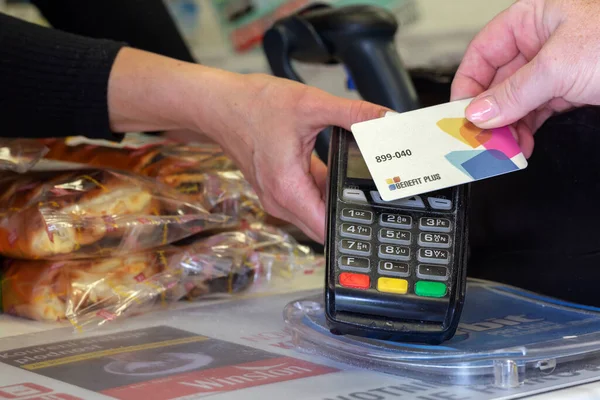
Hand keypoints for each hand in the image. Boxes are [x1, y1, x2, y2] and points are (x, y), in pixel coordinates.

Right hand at [191, 72, 387, 242]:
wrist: (220, 104)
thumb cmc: (253, 105)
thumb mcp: (311, 104)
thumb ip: (354, 114)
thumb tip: (387, 120)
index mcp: (288, 188)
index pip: (328, 228)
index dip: (355, 226)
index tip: (378, 215)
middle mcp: (280, 201)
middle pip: (325, 224)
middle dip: (352, 212)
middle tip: (381, 196)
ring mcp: (277, 197)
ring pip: (317, 212)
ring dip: (338, 200)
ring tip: (362, 181)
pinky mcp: (277, 189)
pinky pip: (308, 199)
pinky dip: (325, 189)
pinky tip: (338, 170)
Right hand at [451, 0, 599, 157]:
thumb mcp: (559, 66)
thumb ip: (514, 92)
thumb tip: (479, 112)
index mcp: (533, 18)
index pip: (484, 51)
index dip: (468, 83)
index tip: (460, 113)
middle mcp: (541, 40)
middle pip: (498, 80)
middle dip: (488, 111)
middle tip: (478, 137)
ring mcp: (557, 66)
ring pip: (517, 99)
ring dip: (507, 126)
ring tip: (501, 147)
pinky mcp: (572, 88)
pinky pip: (537, 111)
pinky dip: (527, 130)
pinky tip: (520, 145)